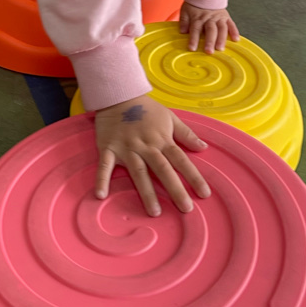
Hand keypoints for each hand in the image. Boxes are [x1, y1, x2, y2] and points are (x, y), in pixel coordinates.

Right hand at [94, 95, 210, 216]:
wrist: (119, 94)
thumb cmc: (146, 109)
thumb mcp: (170, 117)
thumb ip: (186, 134)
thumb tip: (204, 147)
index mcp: (162, 139)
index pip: (181, 160)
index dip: (193, 177)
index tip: (204, 194)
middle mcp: (146, 146)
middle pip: (163, 169)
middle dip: (175, 189)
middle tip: (186, 209)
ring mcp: (126, 148)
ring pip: (138, 172)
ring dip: (146, 192)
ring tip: (154, 211)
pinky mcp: (108, 148)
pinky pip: (104, 166)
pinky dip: (102, 180)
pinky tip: (100, 195)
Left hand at [179, 1, 239, 53]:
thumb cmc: (195, 4)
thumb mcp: (185, 10)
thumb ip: (184, 21)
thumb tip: (183, 32)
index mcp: (198, 18)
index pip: (195, 29)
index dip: (193, 39)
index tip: (192, 48)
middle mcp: (209, 18)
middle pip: (210, 30)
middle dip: (210, 41)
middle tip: (209, 51)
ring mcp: (219, 18)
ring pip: (221, 28)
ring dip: (221, 39)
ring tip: (220, 48)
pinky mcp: (226, 17)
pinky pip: (231, 24)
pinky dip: (234, 31)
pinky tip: (236, 39)